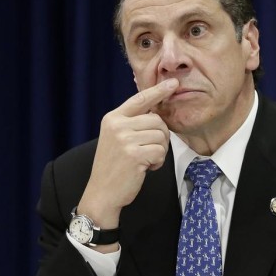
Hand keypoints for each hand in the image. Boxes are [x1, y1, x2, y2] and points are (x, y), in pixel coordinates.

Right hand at [75, 79, 178, 232]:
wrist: (102, 192)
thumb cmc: (115, 166)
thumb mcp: (117, 138)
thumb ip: (133, 123)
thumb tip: (157, 110)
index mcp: (112, 118)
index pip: (140, 99)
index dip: (158, 91)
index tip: (173, 83)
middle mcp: (117, 125)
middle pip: (158, 120)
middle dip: (161, 137)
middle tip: (149, 151)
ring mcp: (125, 139)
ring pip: (161, 136)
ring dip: (159, 151)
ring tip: (144, 160)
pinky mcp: (134, 154)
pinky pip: (161, 151)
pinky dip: (158, 162)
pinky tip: (145, 168)